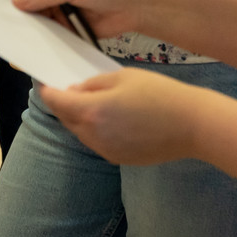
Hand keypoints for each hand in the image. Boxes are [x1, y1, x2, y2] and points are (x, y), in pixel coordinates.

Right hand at [4, 0, 154, 38]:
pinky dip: (43, 39)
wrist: (141, 4)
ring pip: (38, 16)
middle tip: (1, 24)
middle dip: (16, 7)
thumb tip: (15, 2)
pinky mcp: (72, 26)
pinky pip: (53, 32)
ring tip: (13, 39)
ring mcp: (64, 6)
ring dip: (29, 26)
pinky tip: (32, 48)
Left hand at [39, 69, 206, 165]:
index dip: (47, 90)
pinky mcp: (118, 159)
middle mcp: (94, 135)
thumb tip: (74, 91)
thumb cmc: (159, 93)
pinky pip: (97, 142)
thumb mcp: (122, 76)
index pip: (55, 102)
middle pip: (66, 119)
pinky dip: (96, 130)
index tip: (45, 81)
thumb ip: (92, 84)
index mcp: (91, 111)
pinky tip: (112, 118)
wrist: (191, 125)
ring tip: (93, 102)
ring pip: (81, 132)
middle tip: (69, 88)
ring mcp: (106, 150)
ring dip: (80, 118)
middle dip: (63, 104)